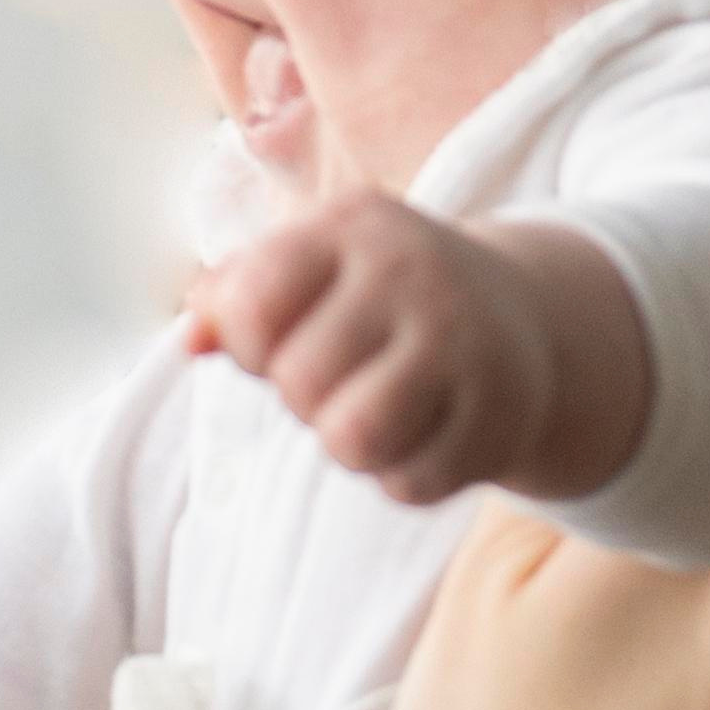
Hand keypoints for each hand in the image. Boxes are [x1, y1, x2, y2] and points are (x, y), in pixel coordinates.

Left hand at [184, 188, 554, 503]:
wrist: (518, 316)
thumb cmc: (380, 295)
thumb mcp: (313, 264)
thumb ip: (237, 294)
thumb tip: (191, 340)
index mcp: (352, 225)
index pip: (252, 307)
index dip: (247, 345)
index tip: (277, 341)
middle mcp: (412, 273)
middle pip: (299, 383)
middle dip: (302, 399)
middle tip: (336, 381)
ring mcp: (463, 344)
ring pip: (353, 439)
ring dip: (346, 445)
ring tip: (368, 412)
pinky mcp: (499, 416)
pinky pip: (408, 483)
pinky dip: (399, 475)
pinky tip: (422, 433)